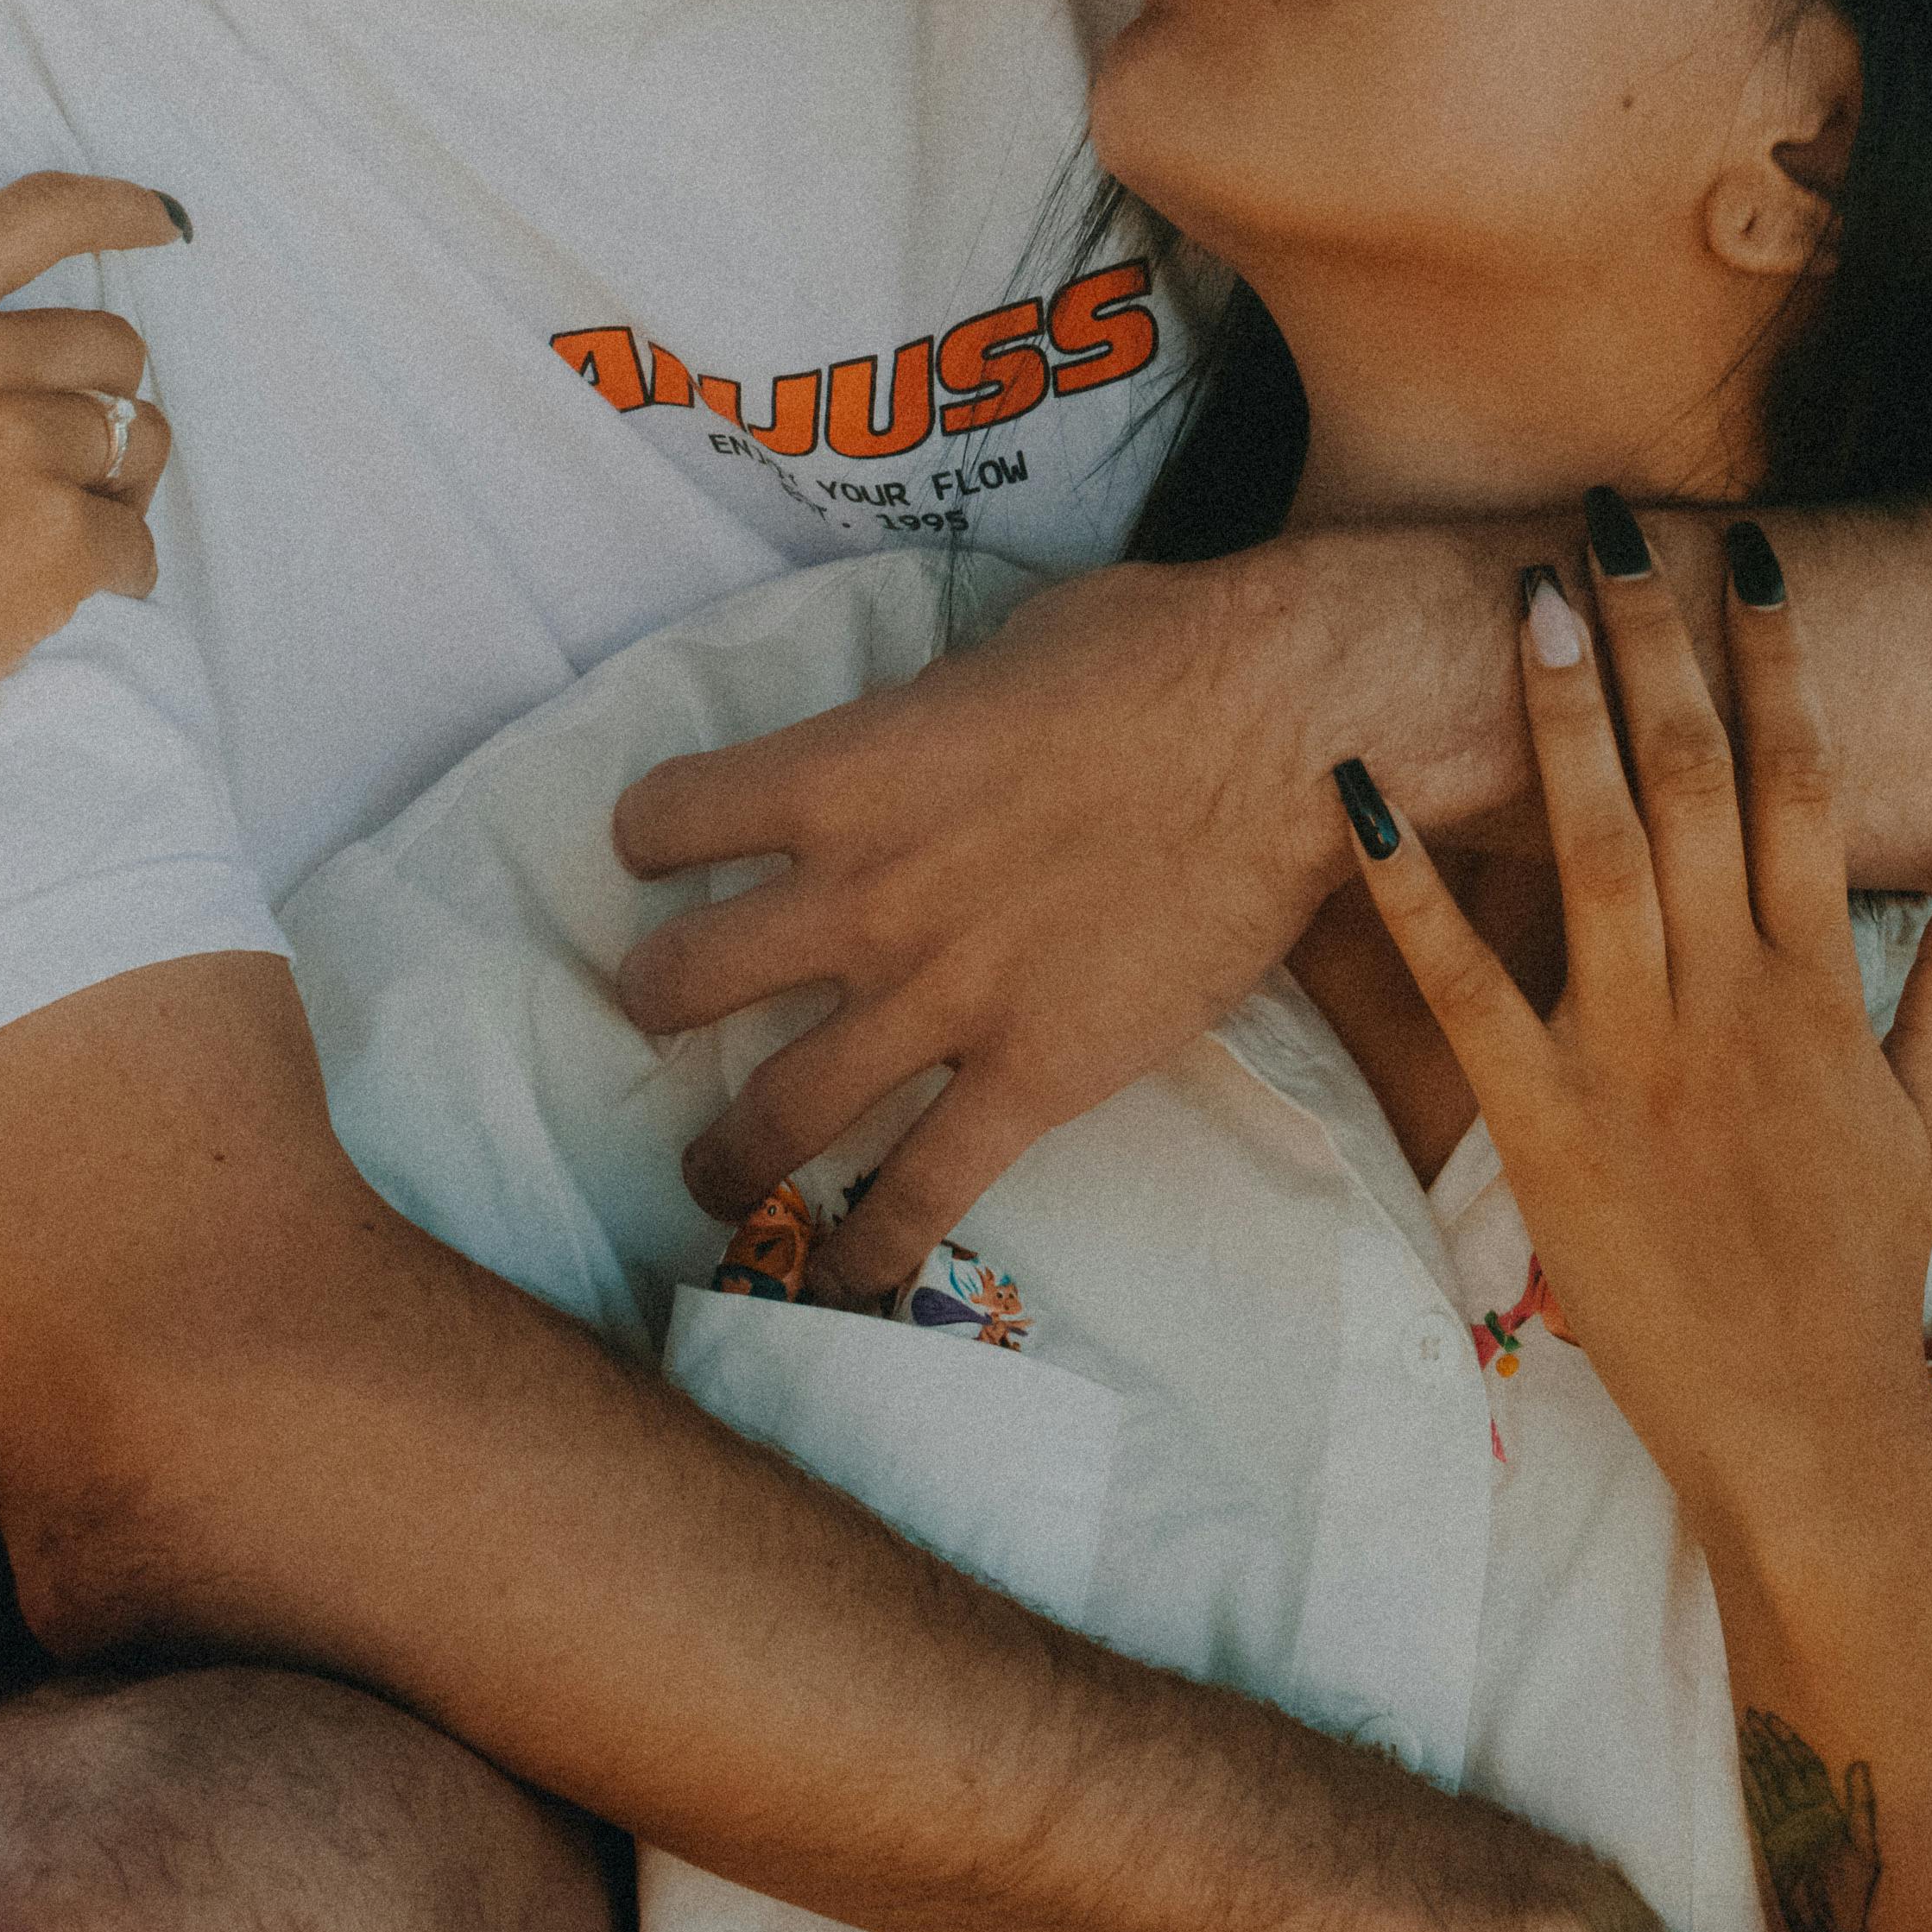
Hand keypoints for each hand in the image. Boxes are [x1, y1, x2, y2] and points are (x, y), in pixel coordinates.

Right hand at [0, 123, 184, 835]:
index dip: (116, 206)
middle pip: (113, 348)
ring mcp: (22, 449)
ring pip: (138, 444)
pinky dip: (112, 579)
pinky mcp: (60, 541)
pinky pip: (139, 543)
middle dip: (92, 408)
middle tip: (22, 484)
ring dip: (108, 494)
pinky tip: (41, 606)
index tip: (163, 219)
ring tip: (22, 546)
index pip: (37, 215)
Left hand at [612, 552, 1335, 1288]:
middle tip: (658, 1017)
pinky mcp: (1030, 1079)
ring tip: (711, 1179)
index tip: (662, 857)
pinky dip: (870, 1248)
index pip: (672, 818)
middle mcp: (862, 898)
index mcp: (841, 774)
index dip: (654, 839)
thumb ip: (923, 723)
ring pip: (778, 1114)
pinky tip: (841, 1277)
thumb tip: (917, 740)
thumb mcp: (992, 657)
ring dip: (725, 1158)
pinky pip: (921, 1193)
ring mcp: (941, 1000)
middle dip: (652, 1006)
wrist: (1279, 733)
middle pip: (685, 981)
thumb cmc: (1150, 655)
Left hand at [1345, 516, 1931, 1514]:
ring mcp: (1637, 1053)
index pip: (1803, 779)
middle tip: (1601, 522)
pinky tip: (1359, 790)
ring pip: (1597, 849)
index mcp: (1818, 983)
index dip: (1776, 659)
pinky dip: (1409, 886)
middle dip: (1649, 640)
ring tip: (1523, 598)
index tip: (1748, 555)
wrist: (1804, 1427)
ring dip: (1557, 719)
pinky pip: (1465, 982)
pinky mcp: (1544, 1120)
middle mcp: (1731, 996)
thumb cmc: (1859, 1264)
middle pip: (1694, 779)